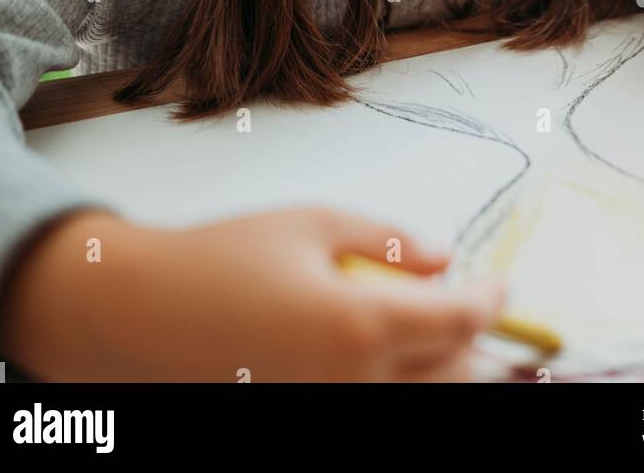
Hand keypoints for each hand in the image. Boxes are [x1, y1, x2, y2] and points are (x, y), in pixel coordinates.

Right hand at [0, 205, 507, 381]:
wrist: (140, 314)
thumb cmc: (223, 257)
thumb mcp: (310, 223)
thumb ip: (386, 241)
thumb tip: (443, 259)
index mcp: (358, 325)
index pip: (459, 323)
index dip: (491, 302)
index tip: (502, 284)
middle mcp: (352, 385)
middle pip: (453, 379)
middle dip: (474, 346)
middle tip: (471, 311)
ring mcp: (328, 412)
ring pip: (418, 401)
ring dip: (438, 370)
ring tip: (432, 333)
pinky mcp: (302, 421)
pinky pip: (371, 406)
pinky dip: (393, 383)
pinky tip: (382, 355)